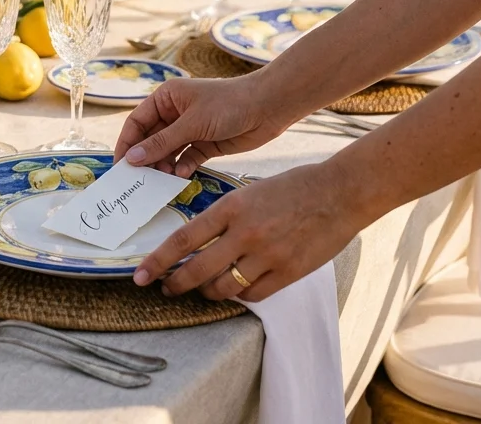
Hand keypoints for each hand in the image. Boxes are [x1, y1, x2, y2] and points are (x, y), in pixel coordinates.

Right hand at [114, 73, 287, 176]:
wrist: (268, 107)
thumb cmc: (228, 104)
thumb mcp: (192, 123)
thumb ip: (161, 143)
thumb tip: (132, 159)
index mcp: (166, 98)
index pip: (137, 122)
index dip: (127, 143)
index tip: (120, 166)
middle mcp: (174, 113)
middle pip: (150, 139)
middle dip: (145, 158)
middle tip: (139, 180)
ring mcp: (190, 129)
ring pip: (167, 152)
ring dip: (163, 166)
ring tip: (162, 180)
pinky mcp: (205, 144)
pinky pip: (186, 159)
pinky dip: (182, 168)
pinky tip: (182, 176)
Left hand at [133, 162, 360, 300]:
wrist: (339, 193)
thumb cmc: (292, 187)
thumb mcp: (249, 191)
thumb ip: (225, 216)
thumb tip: (199, 239)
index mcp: (231, 206)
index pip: (184, 239)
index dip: (158, 260)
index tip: (141, 274)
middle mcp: (245, 233)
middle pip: (197, 270)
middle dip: (175, 283)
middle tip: (164, 288)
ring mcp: (267, 256)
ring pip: (223, 287)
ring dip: (206, 291)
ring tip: (199, 289)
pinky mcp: (288, 273)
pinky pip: (252, 294)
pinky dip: (237, 294)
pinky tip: (232, 289)